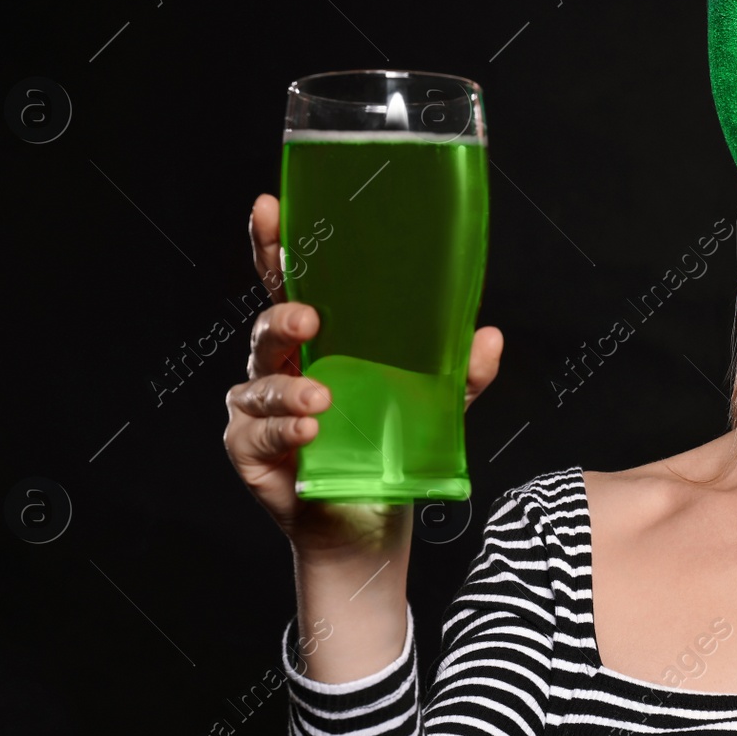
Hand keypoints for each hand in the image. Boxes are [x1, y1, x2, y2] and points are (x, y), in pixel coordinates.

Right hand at [222, 193, 504, 556]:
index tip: (270, 208)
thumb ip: (460, 374)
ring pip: (261, 379)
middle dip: (283, 315)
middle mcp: (282, 364)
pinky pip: (257, 429)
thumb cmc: (386, 453)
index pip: (293, 282)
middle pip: (267, 323)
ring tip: (321, 400)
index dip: (277, 245)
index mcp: (321, 341)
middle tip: (310, 318)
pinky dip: (282, 428)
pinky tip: (308, 429)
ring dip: (290, 388)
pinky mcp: (247, 446)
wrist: (367, 526)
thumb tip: (489, 337)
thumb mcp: (434, 408)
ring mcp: (257, 405)